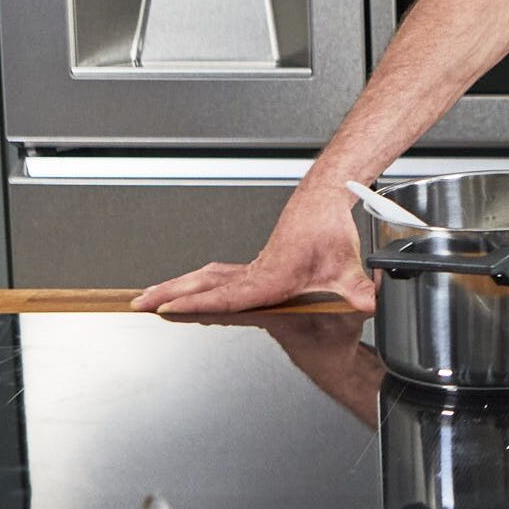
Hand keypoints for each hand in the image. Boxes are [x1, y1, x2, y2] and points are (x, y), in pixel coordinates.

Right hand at [130, 197, 375, 314]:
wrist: (323, 199)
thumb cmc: (328, 231)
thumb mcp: (347, 266)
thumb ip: (358, 291)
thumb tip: (371, 305)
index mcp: (270, 277)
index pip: (226, 296)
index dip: (196, 304)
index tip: (168, 308)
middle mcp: (254, 272)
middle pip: (202, 286)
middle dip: (168, 296)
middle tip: (137, 303)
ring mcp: (251, 267)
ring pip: (204, 278)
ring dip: (174, 287)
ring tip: (146, 297)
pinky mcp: (253, 264)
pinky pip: (215, 275)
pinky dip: (193, 283)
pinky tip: (184, 289)